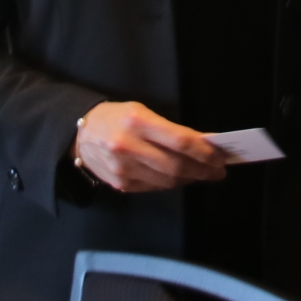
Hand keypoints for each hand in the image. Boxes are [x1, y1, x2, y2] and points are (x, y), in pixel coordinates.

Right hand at [73, 100, 229, 192]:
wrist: (80, 134)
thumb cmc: (118, 118)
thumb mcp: (143, 112)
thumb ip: (171, 130)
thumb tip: (203, 144)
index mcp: (137, 122)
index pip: (180, 141)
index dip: (205, 152)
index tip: (221, 157)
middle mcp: (128, 146)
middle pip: (176, 166)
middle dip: (202, 171)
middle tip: (218, 171)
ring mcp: (122, 169)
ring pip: (166, 181)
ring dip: (189, 179)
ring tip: (202, 174)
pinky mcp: (120, 184)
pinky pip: (153, 187)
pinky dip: (170, 184)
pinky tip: (180, 178)